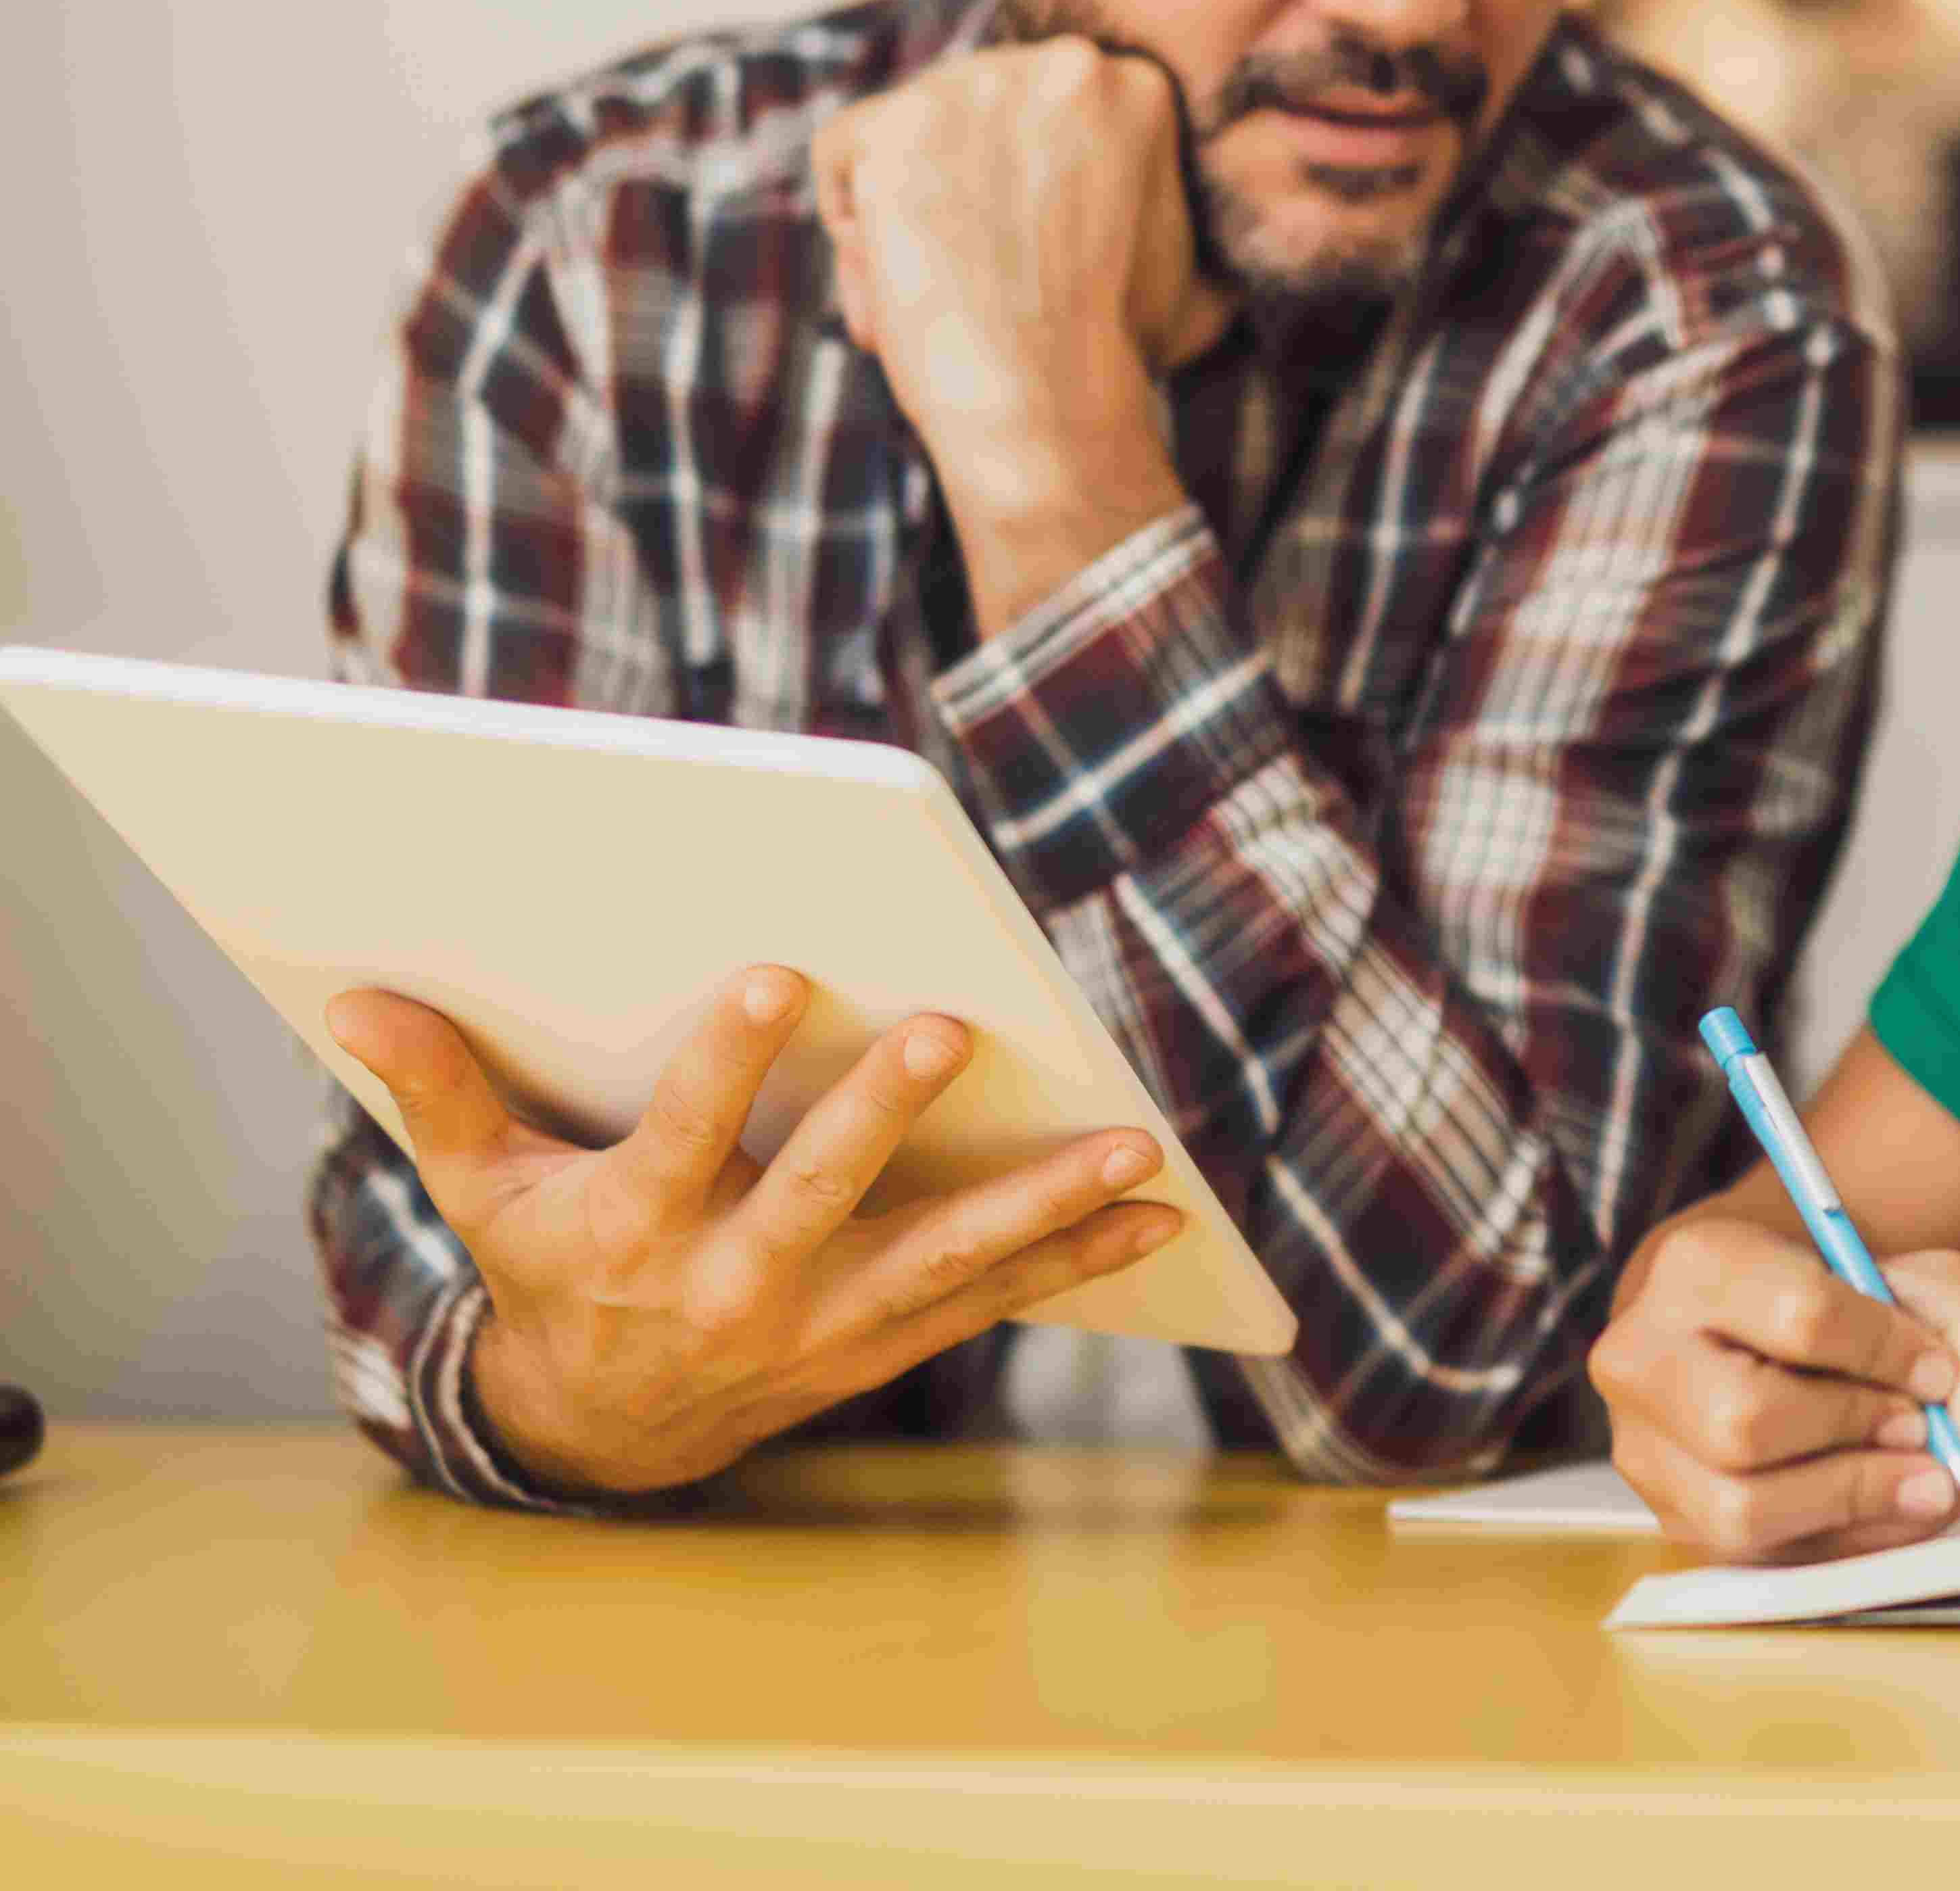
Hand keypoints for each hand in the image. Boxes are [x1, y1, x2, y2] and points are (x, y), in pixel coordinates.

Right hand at [326, 966, 1184, 1497]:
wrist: (596, 1432)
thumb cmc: (549, 1274)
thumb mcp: (482, 1192)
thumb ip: (439, 1090)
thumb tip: (358, 998)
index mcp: (636, 1232)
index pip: (683, 1133)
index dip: (725, 1060)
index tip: (772, 975)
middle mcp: (735, 1283)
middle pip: (819, 1190)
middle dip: (882, 1114)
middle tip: (950, 1030)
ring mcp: (820, 1321)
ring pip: (941, 1257)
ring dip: (1040, 1205)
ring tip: (1133, 1150)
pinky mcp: (882, 1344)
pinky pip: (991, 1302)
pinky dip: (1074, 1261)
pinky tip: (1153, 1217)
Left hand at [810, 39, 1227, 628]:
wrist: (1051, 402)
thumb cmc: (1118, 354)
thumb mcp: (1190, 264)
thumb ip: (1163, 205)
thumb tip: (1152, 201)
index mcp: (1135, 86)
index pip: (1045, 112)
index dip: (1025, 188)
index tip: (1026, 251)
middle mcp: (1059, 64)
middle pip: (974, 113)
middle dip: (963, 191)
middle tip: (978, 276)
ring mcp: (971, 89)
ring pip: (909, 135)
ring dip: (910, 209)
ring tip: (939, 290)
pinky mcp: (892, 128)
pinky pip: (842, 154)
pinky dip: (851, 219)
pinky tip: (896, 277)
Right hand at [1589, 1212, 1959, 1562]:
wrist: (1779, 1338)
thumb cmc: (1852, 1307)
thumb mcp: (1933, 1285)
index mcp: (1698, 1263)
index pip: (1798, 1315)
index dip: (1889, 1353)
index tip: (1938, 1370)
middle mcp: (1641, 1355)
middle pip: (1746, 1422)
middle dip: (1857, 1433)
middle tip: (1920, 1427)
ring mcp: (1644, 1447)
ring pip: (1741, 1506)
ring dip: (1853, 1499)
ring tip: (1918, 1475)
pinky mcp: (1671, 1518)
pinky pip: (1754, 1557)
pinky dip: (1840, 1539)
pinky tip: (1885, 1505)